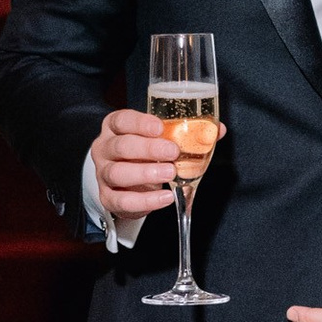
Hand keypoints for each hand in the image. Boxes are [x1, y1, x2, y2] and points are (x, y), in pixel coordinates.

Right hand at [90, 106, 179, 232]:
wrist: (126, 181)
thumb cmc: (145, 154)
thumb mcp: (162, 139)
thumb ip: (187, 132)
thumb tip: (217, 130)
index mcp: (116, 127)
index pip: (122, 120)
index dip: (140, 123)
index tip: (160, 128)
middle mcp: (105, 148)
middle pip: (120, 146)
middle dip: (148, 148)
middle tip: (172, 152)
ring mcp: (103, 174)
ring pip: (117, 173)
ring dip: (145, 173)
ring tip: (170, 174)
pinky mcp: (108, 197)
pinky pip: (122, 201)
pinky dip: (145, 201)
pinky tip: (165, 197)